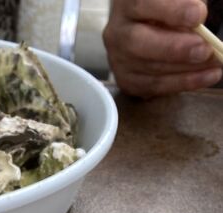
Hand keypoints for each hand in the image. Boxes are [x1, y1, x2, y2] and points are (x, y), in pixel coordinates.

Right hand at [103, 0, 222, 96]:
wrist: (143, 28)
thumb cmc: (163, 9)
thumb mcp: (174, 0)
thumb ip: (184, 6)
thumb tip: (198, 22)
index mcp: (128, 4)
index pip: (144, 4)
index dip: (172, 11)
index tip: (199, 16)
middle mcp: (117, 32)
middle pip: (138, 43)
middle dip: (174, 49)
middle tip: (204, 51)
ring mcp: (118, 59)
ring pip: (149, 69)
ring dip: (185, 71)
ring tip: (214, 67)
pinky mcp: (126, 80)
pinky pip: (153, 86)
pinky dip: (181, 84)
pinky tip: (204, 78)